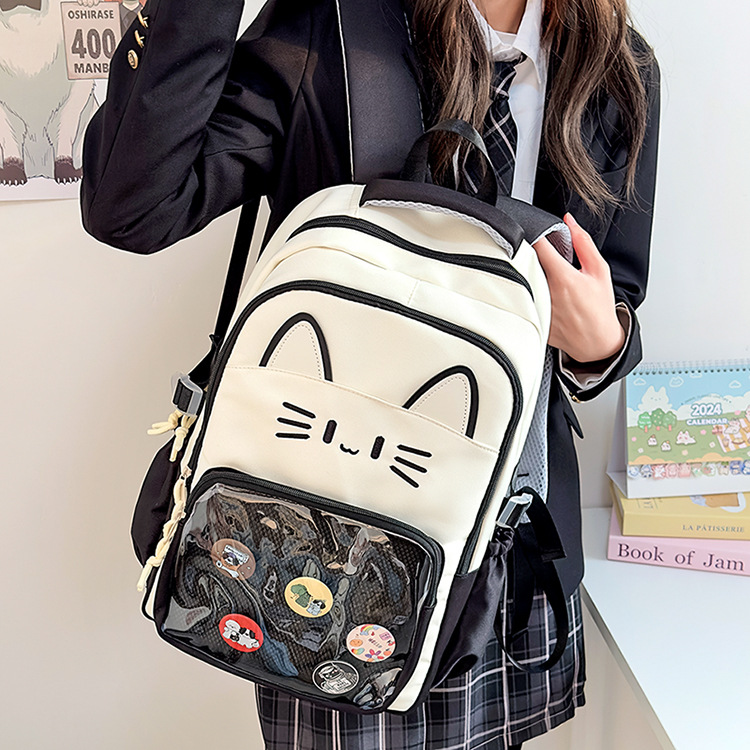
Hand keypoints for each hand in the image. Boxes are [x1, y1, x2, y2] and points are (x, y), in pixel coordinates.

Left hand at [532, 213, 624, 362]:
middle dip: (529, 254)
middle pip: (525, 262)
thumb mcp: (599, 271)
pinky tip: (539, 294)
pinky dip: (527, 291)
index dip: (534, 235)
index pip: (538, 247)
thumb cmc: (599, 308)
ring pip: (521, 279)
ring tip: (541, 276)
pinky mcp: (531, 317)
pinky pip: (522, 297)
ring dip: (526, 272)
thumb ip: (583, 243)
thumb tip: (569, 222)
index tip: (533, 230)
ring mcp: (536, 306)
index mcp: (563, 278)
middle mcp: (546, 292)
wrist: (596, 342)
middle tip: (538, 255)